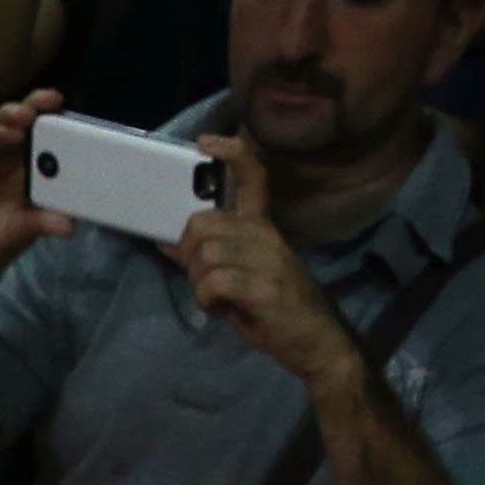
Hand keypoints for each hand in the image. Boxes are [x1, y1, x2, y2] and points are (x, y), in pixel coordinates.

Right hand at [0, 86, 76, 312]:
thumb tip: (68, 226)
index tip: (73, 114)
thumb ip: (43, 223)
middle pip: (28, 121)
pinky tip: (4, 133)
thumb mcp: (23, 231)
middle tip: (51, 100)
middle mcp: (14, 156)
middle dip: (39, 106)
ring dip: (15, 115)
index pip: (51, 136)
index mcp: (36, 168)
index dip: (61, 121)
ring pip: (3, 124)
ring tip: (26, 115)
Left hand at [174, 134, 349, 387]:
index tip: (206, 143)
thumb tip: (166, 241)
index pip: (254, 177)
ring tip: (216, 300)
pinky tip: (222, 310)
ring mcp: (270, 259)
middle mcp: (268, 236)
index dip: (231, 156)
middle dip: (189, 258)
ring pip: (206, 253)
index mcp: (263, 228)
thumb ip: (207, 257)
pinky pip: (214, 281)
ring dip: (198, 283)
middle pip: (202, 224)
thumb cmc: (273, 309)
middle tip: (204, 283)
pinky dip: (207, 300)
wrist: (317, 342)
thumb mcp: (238, 277)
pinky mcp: (267, 287)